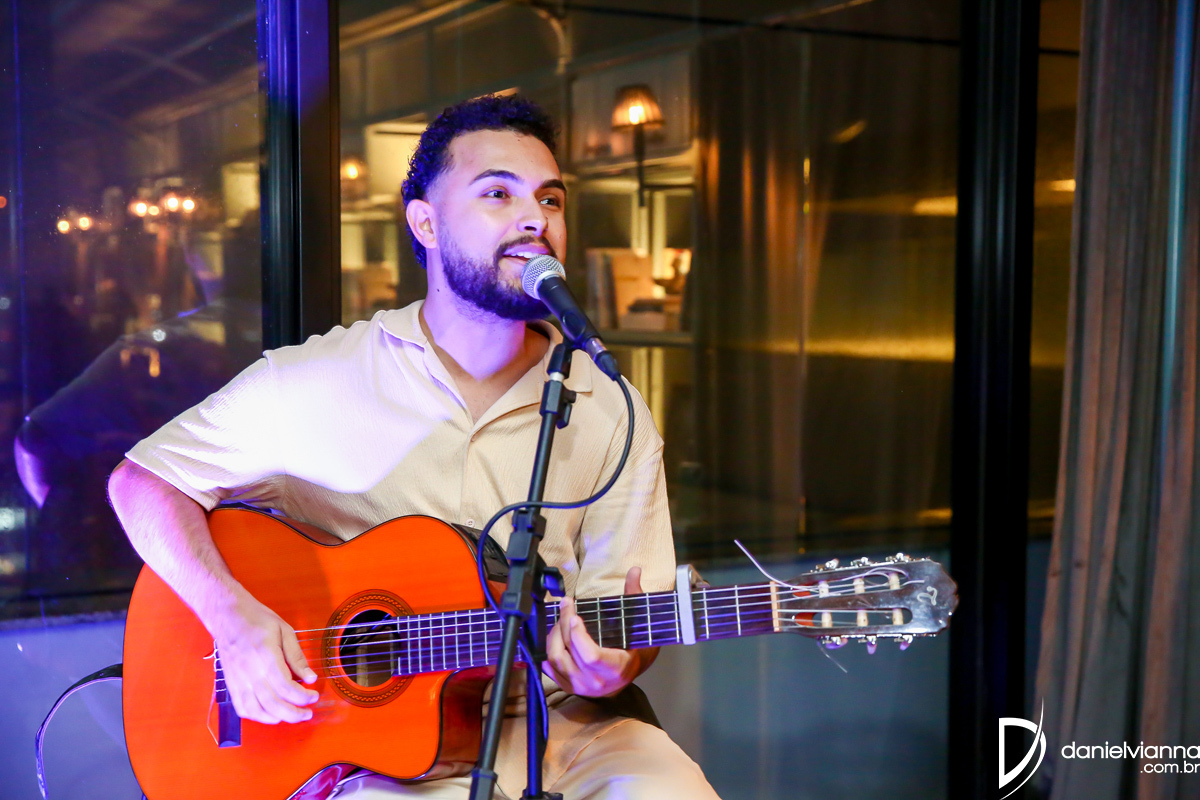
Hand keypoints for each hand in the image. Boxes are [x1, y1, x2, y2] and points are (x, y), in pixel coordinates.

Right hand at [208, 589, 318, 723]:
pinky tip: (270, 713)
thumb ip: (297, 657)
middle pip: (273, 704)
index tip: (314, 696)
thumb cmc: (256, 619)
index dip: (303, 697)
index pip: (286, 687)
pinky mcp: (231, 684)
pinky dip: (257, 716)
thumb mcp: (285, 631)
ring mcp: (238, 680)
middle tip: (307, 713)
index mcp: (266, 657)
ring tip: (291, 715)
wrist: (227, 615)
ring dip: (276, 718)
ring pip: (256, 710)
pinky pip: (242, 708)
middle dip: (293, 714)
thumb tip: (311, 678)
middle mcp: (250, 672)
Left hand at [542, 567, 656, 696]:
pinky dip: (548, 649)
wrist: (626, 675)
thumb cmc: (632, 649)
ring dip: (554, 635)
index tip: (575, 616)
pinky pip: (549, 667)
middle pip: (569, 652)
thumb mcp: (636, 625)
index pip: (590, 656)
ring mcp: (580, 686)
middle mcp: (596, 682)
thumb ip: (634, 597)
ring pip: (555, 659)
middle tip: (566, 605)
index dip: (578, 636)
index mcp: (615, 668)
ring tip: (561, 619)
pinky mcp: (568, 686)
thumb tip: (635, 571)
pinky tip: (556, 635)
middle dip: (564, 624)